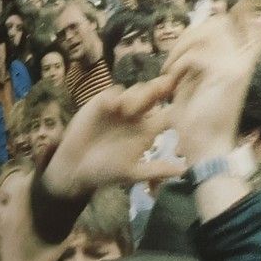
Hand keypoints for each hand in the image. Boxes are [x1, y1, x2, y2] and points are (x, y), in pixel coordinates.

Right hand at [41, 72, 183, 200]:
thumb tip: (186, 171)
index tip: (184, 102)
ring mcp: (120, 108)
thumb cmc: (105, 172)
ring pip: (136, 90)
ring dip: (137, 95)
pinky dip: (116, 96)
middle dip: (159, 90)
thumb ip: (156, 170)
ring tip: (132, 108)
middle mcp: (137, 116)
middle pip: (154, 96)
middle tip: (164, 87)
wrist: (75, 167)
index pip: (168, 114)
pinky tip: (114, 107)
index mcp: (148, 131)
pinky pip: (114, 92)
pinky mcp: (102, 102)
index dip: (177, 106)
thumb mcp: (132, 173)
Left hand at [164, 11, 260, 164]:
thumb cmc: (198, 123)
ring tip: (170, 71)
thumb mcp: (194, 86)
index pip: (246, 25)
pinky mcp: (225, 74)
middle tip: (174, 58)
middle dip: (190, 34)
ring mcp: (236, 66)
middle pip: (220, 22)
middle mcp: (242, 62)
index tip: (213, 15)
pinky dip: (178, 66)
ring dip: (182, 48)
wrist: (207, 149)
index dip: (228, 15)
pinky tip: (172, 82)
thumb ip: (194, 64)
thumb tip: (186, 44)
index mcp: (239, 64)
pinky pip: (196, 55)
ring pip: (208, 33)